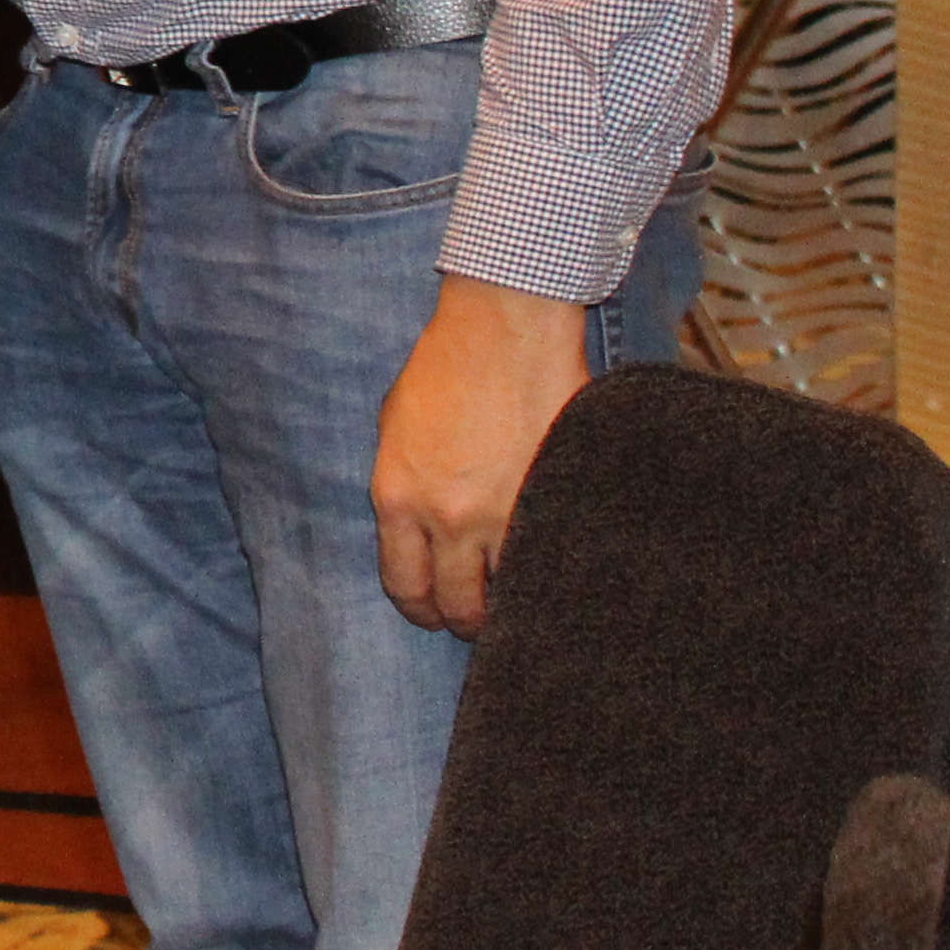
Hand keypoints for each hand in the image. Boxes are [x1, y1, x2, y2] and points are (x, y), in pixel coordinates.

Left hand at [374, 273, 591, 634]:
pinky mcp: (556, 498)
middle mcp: (450, 517)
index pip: (405, 585)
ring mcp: (508, 512)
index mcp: (399, 498)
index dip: (420, 610)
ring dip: (514, 603)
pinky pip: (553, 558)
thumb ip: (402, 491)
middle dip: (465, 619)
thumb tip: (417, 538)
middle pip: (459, 605)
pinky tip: (551, 570)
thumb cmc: (442, 370)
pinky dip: (550, 571)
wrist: (503, 330)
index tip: (432, 614)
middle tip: (476, 617)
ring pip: (512, 594)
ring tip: (517, 600)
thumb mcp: (393, 430)